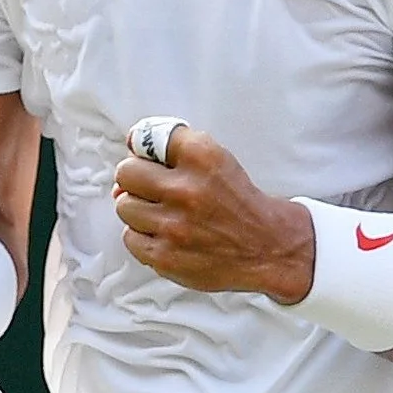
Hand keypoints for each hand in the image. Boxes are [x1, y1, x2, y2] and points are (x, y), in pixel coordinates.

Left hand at [113, 125, 314, 300]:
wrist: (268, 248)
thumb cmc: (238, 203)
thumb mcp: (218, 160)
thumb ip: (175, 151)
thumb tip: (127, 166)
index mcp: (203, 157)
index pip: (147, 136)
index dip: (144, 147)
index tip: (150, 156)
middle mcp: (187, 189)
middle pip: (126, 172)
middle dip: (136, 179)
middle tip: (153, 189)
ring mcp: (174, 225)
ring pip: (124, 206)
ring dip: (139, 210)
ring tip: (163, 215)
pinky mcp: (166, 256)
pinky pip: (130, 238)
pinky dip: (144, 237)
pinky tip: (165, 236)